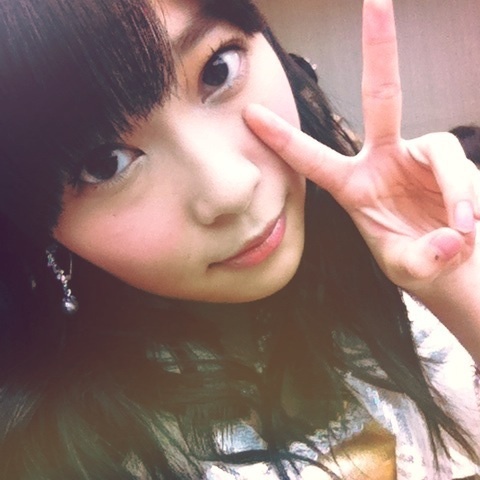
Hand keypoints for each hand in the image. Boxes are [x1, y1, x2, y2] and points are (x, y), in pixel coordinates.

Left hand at [244, 0, 479, 295]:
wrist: (454, 267)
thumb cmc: (418, 262)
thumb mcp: (409, 267)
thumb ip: (423, 259)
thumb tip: (453, 236)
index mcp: (353, 186)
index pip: (312, 158)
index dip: (283, 137)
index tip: (252, 112)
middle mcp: (385, 160)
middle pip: (382, 96)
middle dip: (379, 50)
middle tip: (377, 1)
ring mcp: (421, 157)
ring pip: (441, 150)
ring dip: (456, 190)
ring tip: (463, 229)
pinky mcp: (453, 163)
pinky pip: (464, 170)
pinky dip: (471, 197)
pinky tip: (471, 226)